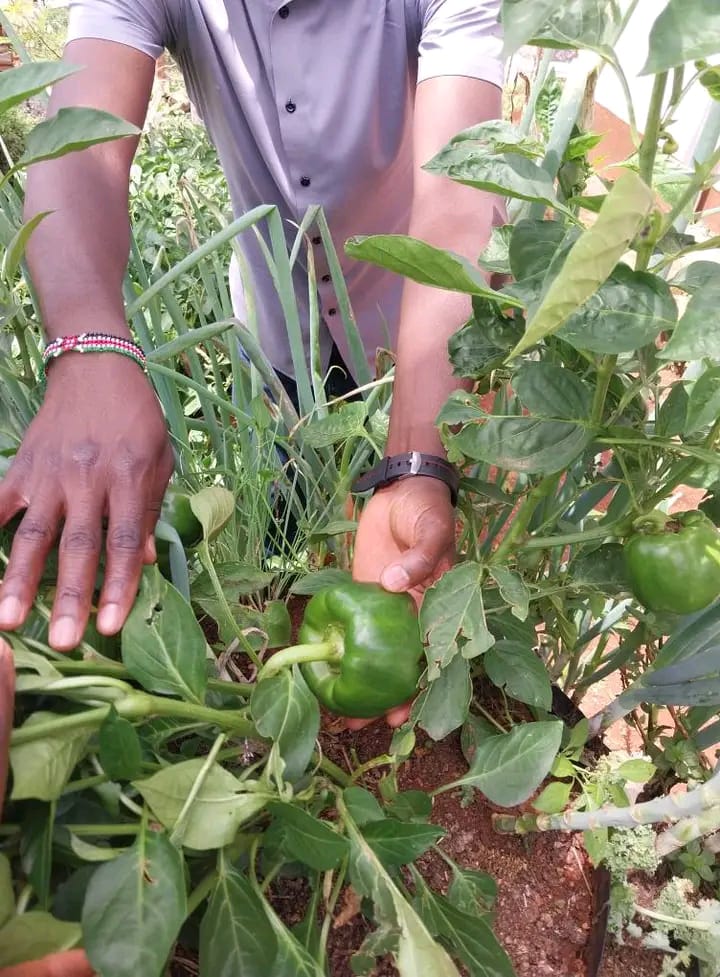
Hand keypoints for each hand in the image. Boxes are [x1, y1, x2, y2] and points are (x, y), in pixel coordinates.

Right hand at [0, 355, 173, 650]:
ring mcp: (50, 475)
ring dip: (19, 580)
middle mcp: (89, 480)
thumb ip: (151, 512)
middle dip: (70, 598)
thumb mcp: (161, 461)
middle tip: (63, 642)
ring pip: (32, 534)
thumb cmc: (138, 419)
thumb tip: (147, 565)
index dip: (118, 586)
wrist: (97, 368)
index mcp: (130, 480)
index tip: (110, 626)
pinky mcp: (22, 467)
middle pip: (77, 547)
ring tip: (7, 621)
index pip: (124, 542)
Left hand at [349, 476, 454, 729]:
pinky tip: (327, 671)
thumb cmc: (427, 509)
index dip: (419, 687)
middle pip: (402, 665)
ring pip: (376, 654)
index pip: (431, 656)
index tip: (404, 712)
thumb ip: (422, 556)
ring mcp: (388, 607)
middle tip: (366, 724)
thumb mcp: (432, 529)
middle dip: (387, 697)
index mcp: (439, 606)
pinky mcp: (366, 594)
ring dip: (364, 683)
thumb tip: (398, 584)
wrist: (403, 487)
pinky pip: (353, 626)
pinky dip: (344, 649)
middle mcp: (415, 614)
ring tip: (345, 716)